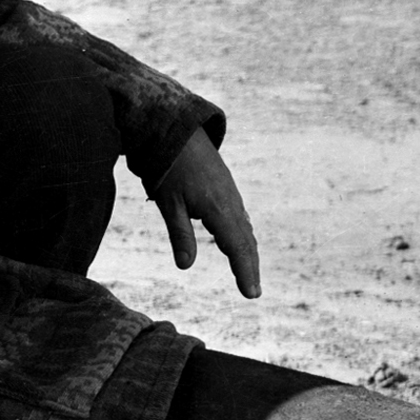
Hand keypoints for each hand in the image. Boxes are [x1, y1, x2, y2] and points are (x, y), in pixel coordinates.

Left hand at [152, 129, 261, 297]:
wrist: (174, 125)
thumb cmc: (167, 163)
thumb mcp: (168, 202)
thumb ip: (179, 234)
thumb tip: (186, 266)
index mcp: (218, 207)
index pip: (237, 247)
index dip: (245, 271)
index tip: (251, 294)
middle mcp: (230, 201)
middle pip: (245, 240)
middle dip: (249, 265)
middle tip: (252, 290)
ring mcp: (229, 191)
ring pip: (243, 227)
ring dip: (246, 250)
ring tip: (247, 271)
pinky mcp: (224, 184)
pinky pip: (238, 215)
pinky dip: (241, 233)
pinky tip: (237, 239)